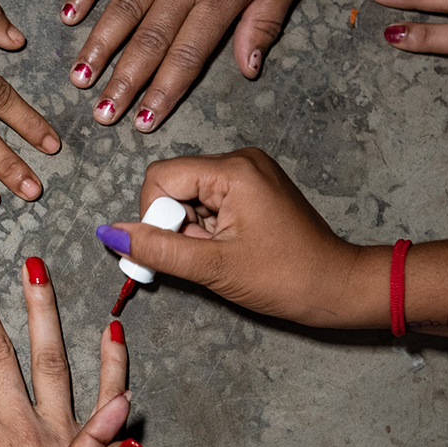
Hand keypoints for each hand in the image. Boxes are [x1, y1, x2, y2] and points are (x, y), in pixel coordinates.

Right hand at [62, 0, 310, 131]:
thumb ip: (265, 22)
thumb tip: (248, 69)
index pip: (187, 57)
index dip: (163, 93)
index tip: (142, 122)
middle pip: (148, 42)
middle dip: (122, 82)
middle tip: (99, 115)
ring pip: (122, 8)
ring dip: (97, 45)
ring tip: (77, 77)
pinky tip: (67, 14)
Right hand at [101, 148, 364, 328]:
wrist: (337, 286)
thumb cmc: (286, 278)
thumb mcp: (213, 268)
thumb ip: (157, 249)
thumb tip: (110, 235)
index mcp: (233, 170)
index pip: (160, 178)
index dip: (156, 218)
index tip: (176, 251)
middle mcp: (241, 160)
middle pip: (174, 184)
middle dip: (177, 226)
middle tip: (203, 258)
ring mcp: (250, 172)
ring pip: (190, 195)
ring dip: (193, 230)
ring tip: (223, 256)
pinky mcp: (254, 187)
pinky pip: (210, 200)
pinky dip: (208, 228)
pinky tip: (231, 249)